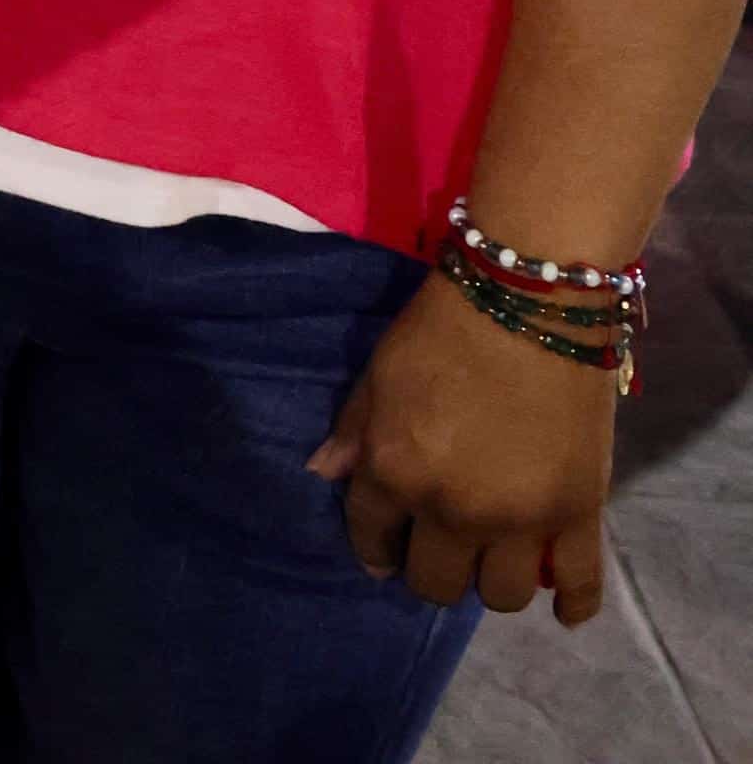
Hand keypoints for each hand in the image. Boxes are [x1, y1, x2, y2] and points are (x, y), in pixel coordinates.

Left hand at [313, 267, 614, 622]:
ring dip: (490, 580)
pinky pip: (579, 585)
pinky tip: (561, 606)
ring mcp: (520, 520)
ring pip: (499, 596)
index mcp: (396, 470)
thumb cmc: (444, 325)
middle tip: (440, 546)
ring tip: (493, 555)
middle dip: (431, 569)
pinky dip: (572, 604)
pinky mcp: (580, 514)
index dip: (374, 545)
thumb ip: (354, 429)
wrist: (531, 297)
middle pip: (436, 584)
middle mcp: (453, 510)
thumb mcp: (381, 370)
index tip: (387, 547)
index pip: (371, 536)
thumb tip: (325, 475)